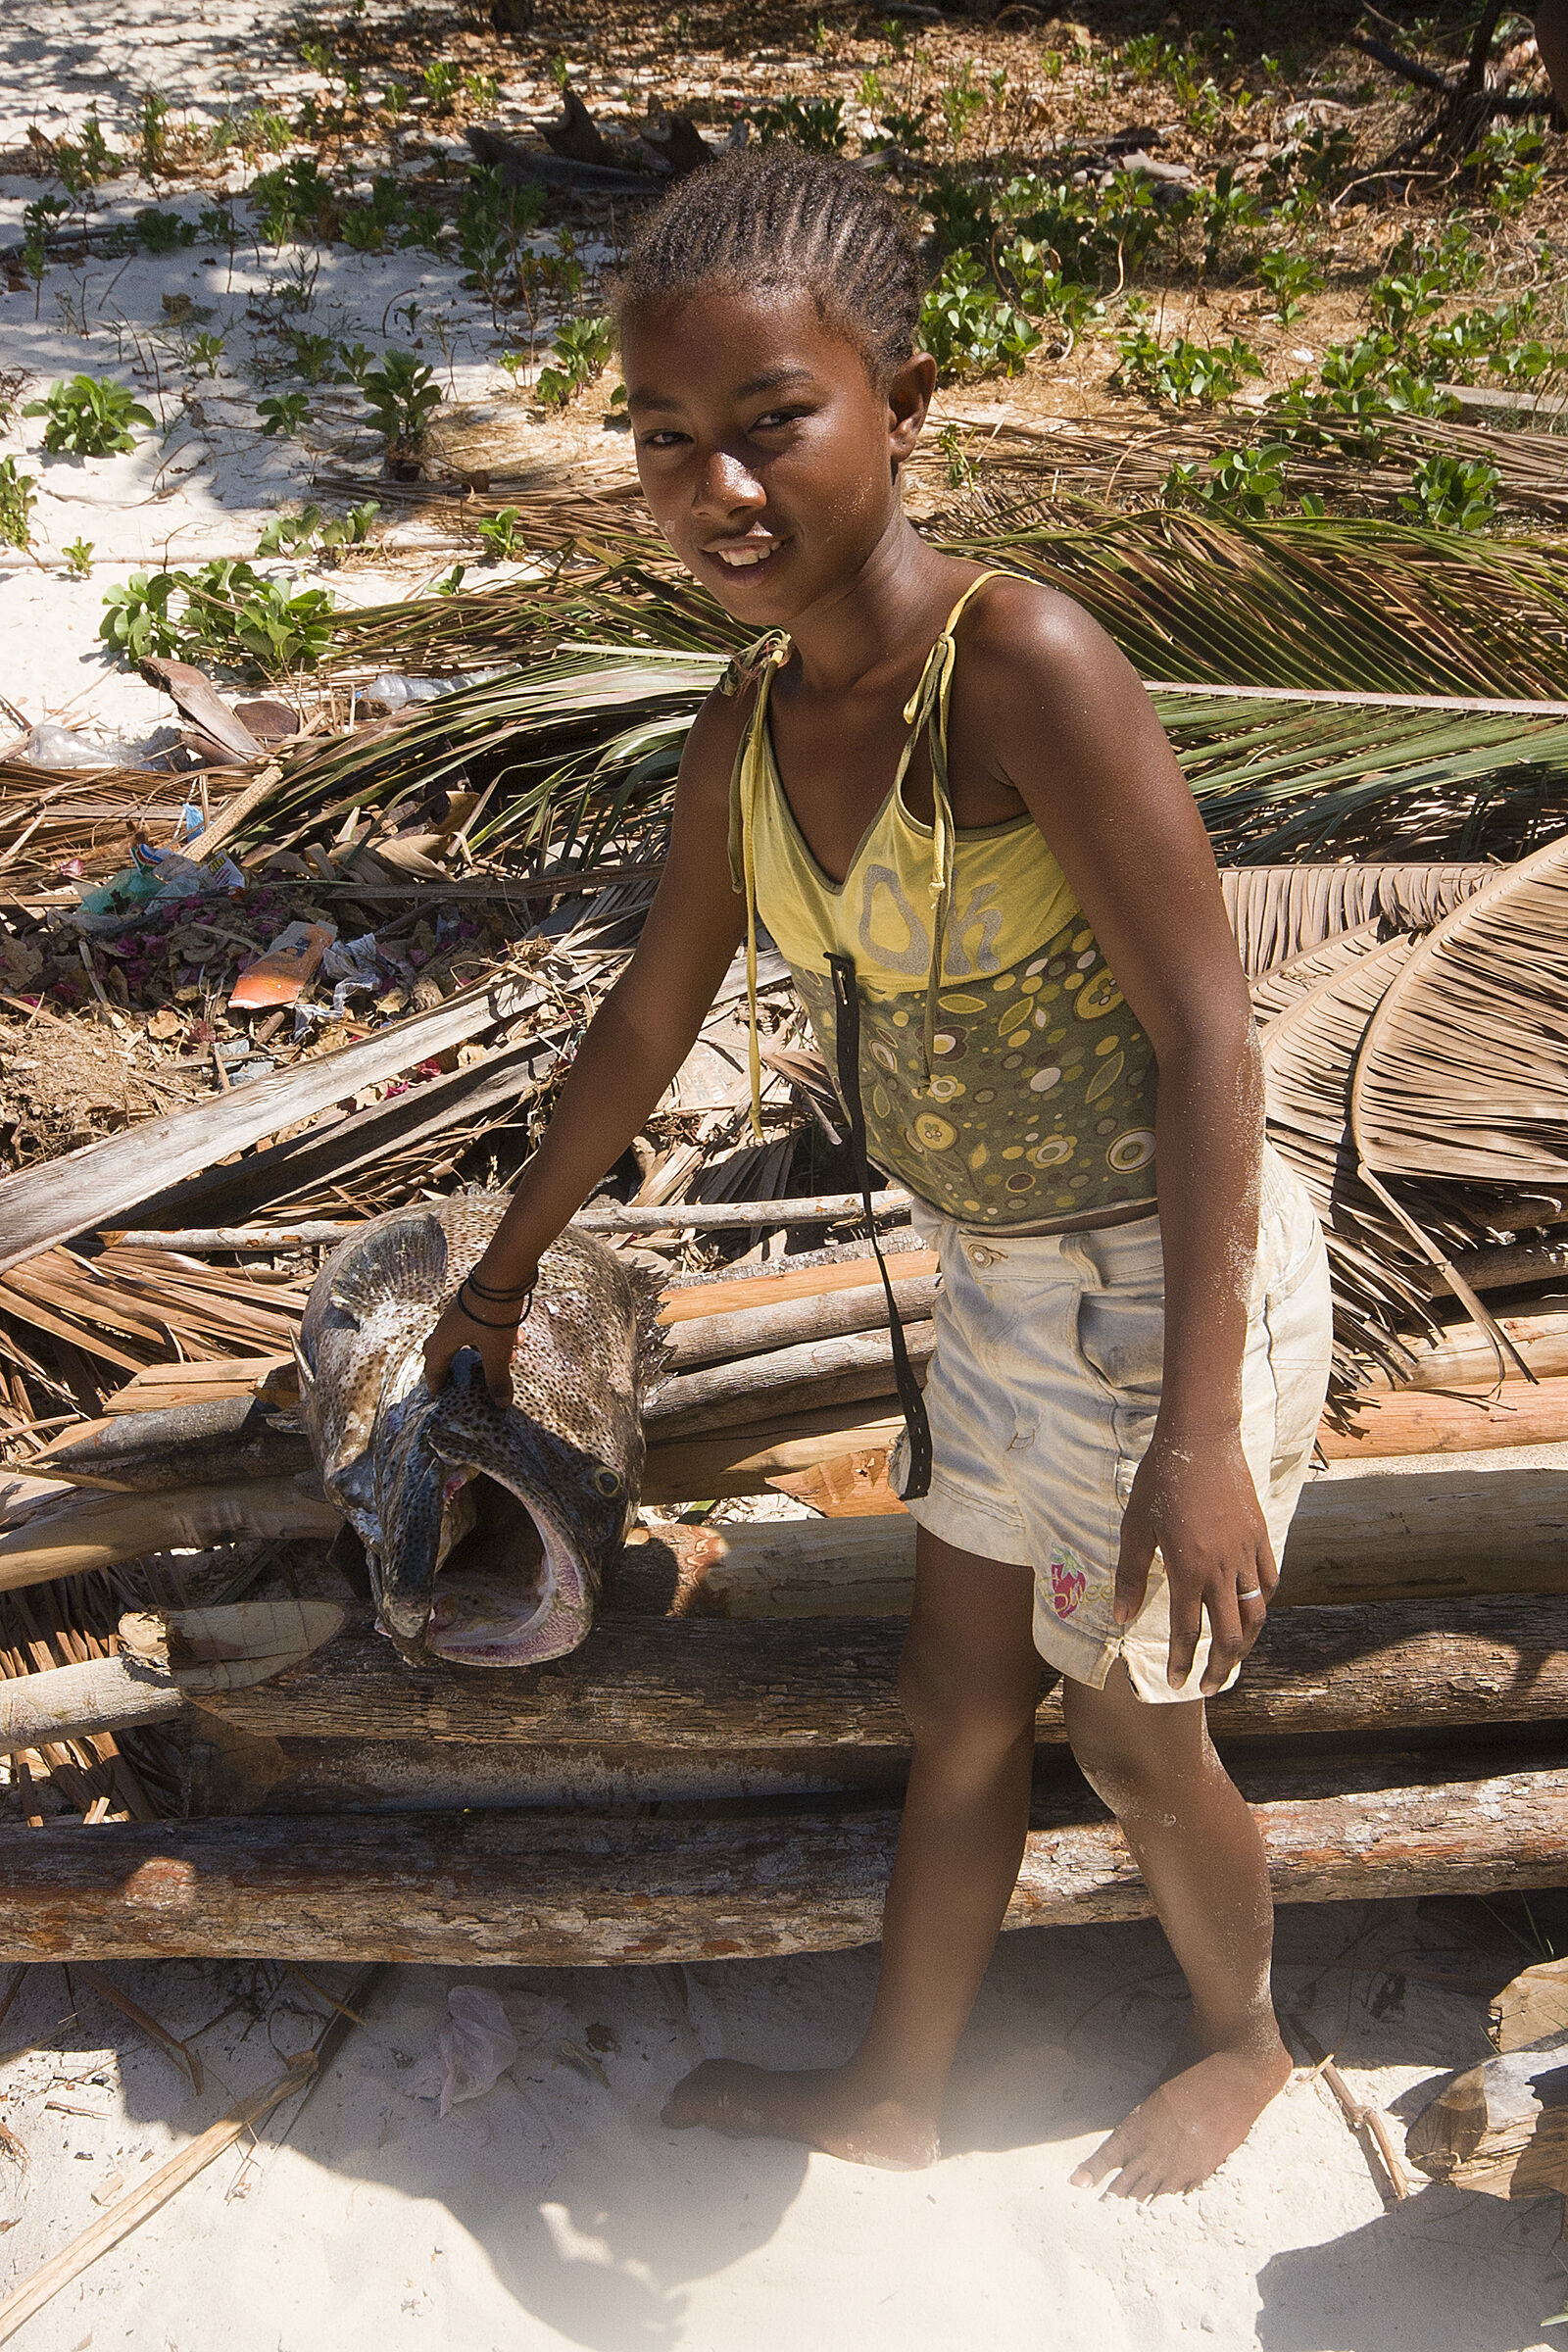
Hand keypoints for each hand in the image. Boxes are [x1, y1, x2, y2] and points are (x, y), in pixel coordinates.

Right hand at [422, 1286, 524, 1403]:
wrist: (504, 1272)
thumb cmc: (492, 1313)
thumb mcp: (496, 1351)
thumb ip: (498, 1379)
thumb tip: (501, 1404)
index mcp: (445, 1339)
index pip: (434, 1365)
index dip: (436, 1381)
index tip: (437, 1394)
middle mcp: (449, 1324)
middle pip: (445, 1349)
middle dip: (454, 1365)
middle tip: (460, 1377)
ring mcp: (463, 1310)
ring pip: (471, 1336)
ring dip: (487, 1350)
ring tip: (510, 1358)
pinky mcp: (479, 1300)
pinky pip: (484, 1324)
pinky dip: (498, 1334)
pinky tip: (519, 1336)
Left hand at [1113, 1425, 1275, 1696]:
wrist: (1202, 1438)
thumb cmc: (1161, 1479)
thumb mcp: (1136, 1526)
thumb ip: (1131, 1575)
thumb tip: (1122, 1619)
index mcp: (1189, 1568)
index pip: (1188, 1631)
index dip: (1182, 1661)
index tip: (1177, 1684)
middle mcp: (1223, 1568)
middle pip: (1230, 1635)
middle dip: (1219, 1668)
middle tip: (1208, 1688)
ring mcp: (1247, 1553)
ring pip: (1256, 1614)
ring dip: (1246, 1644)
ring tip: (1233, 1661)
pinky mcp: (1262, 1536)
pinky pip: (1269, 1582)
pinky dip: (1262, 1605)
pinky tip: (1252, 1613)